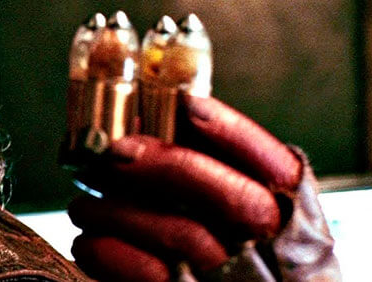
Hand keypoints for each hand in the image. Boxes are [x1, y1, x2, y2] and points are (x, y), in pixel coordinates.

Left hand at [67, 96, 301, 280]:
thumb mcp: (227, 217)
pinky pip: (147, 276)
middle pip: (239, 202)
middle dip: (173, 165)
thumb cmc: (213, 256)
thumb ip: (204, 174)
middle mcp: (266, 253)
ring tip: (84, 205)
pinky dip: (108, 253)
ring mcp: (228, 280)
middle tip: (116, 152)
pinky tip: (89, 242)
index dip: (239, 136)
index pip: (282, 172)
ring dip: (120, 211)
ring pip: (184, 236)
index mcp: (287, 224)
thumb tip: (141, 125)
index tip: (190, 106)